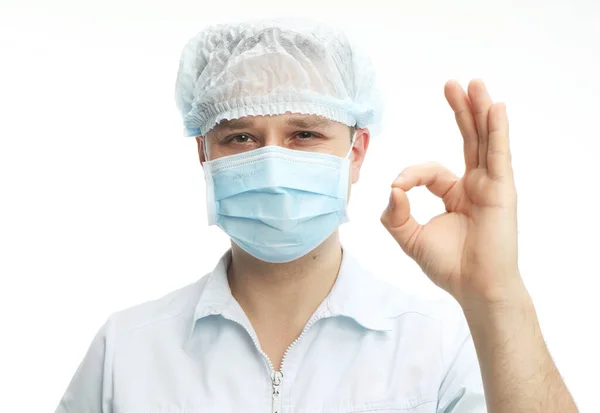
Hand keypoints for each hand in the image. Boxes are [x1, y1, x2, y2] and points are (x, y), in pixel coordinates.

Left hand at [380, 79, 522, 305]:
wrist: (475, 287)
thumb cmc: (448, 265)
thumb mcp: (410, 238)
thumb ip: (395, 214)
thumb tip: (393, 187)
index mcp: (454, 193)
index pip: (429, 170)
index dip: (411, 174)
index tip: (399, 187)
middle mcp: (474, 184)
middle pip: (467, 139)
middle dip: (460, 111)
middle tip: (452, 84)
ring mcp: (490, 185)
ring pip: (483, 140)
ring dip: (479, 110)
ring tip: (474, 83)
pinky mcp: (502, 190)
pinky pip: (498, 154)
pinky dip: (497, 130)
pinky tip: (495, 108)